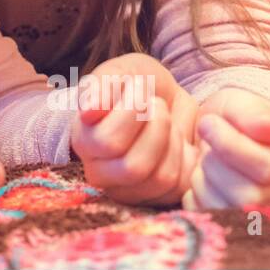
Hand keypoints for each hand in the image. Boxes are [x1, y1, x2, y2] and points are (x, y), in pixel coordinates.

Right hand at [69, 53, 200, 206]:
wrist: (167, 96)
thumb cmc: (137, 84)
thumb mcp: (119, 72)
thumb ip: (100, 87)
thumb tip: (88, 112)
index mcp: (84, 141)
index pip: (108, 143)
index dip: (131, 111)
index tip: (137, 87)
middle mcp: (100, 173)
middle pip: (134, 168)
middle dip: (157, 128)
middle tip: (157, 105)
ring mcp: (129, 190)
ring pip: (159, 178)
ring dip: (171, 141)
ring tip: (165, 122)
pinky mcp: (159, 197)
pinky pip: (179, 186)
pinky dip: (185, 158)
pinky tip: (175, 142)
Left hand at [182, 88, 269, 209]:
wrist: (221, 133)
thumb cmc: (235, 117)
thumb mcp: (240, 103)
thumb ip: (252, 113)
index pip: (268, 169)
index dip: (229, 145)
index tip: (209, 123)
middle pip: (247, 195)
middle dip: (215, 165)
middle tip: (207, 146)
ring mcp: (263, 213)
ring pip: (226, 209)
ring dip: (204, 180)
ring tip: (205, 162)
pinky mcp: (234, 222)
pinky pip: (208, 216)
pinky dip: (196, 195)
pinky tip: (203, 178)